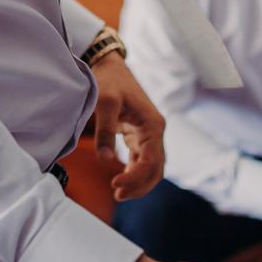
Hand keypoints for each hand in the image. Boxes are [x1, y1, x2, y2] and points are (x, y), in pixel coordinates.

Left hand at [89, 50, 165, 200]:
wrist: (109, 66)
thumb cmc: (109, 80)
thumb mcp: (105, 101)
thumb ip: (105, 130)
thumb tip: (104, 159)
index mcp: (152, 124)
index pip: (151, 161)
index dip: (135, 178)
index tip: (114, 186)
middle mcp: (155, 131)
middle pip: (156, 169)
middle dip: (139, 185)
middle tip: (117, 195)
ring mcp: (149, 134)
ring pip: (151, 167)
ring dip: (137, 182)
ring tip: (118, 193)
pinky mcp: (139, 135)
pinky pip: (142, 160)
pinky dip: (134, 173)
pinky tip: (120, 181)